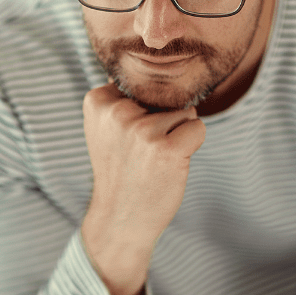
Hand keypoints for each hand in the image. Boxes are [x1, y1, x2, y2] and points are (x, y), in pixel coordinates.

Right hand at [81, 83, 205, 294]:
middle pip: (165, 97)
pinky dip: (191, 145)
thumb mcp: (107, 128)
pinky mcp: (166, 149)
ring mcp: (141, 130)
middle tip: (141, 154)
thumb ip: (124, 98)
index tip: (127, 138)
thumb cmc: (121, 171)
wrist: (119, 219)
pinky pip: (198, 128)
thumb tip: (171, 74)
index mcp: (97, 100)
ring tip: (153, 161)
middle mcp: (117, 112)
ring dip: (176, 135)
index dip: (144, 111)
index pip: (143, 85)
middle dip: (162, 121)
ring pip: (184, 112)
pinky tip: (169, 165)